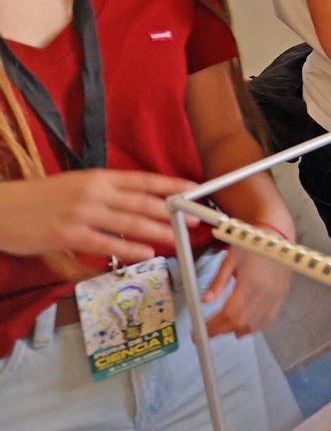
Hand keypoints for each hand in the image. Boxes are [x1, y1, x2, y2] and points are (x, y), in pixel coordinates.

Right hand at [0, 171, 196, 263]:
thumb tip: (134, 202)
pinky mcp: (69, 235)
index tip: (193, 189)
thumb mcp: (74, 185)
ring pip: (130, 222)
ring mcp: (82, 213)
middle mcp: (94, 192)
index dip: (170, 185)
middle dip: (172, 211)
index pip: (142, 179)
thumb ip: (103, 192)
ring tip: (178, 237)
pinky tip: (147, 253)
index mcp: (96, 177)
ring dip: (158, 230)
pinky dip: (129, 249)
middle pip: (142, 201)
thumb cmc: (36, 199)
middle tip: (194, 219)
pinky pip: (106, 243)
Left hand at [204, 243, 290, 337]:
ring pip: (255, 323)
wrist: (276, 236)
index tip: (199, 330)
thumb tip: (204, 301)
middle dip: (221, 330)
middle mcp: (265, 291)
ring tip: (222, 331)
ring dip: (237, 330)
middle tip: (207, 333)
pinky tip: (243, 329)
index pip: (229, 312)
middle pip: (241, 321)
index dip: (213, 325)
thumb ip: (217, 282)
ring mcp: (276, 295)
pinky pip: (269, 318)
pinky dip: (255, 327)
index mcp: (250, 281)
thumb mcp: (229, 260)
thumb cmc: (250, 245)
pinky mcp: (282, 295)